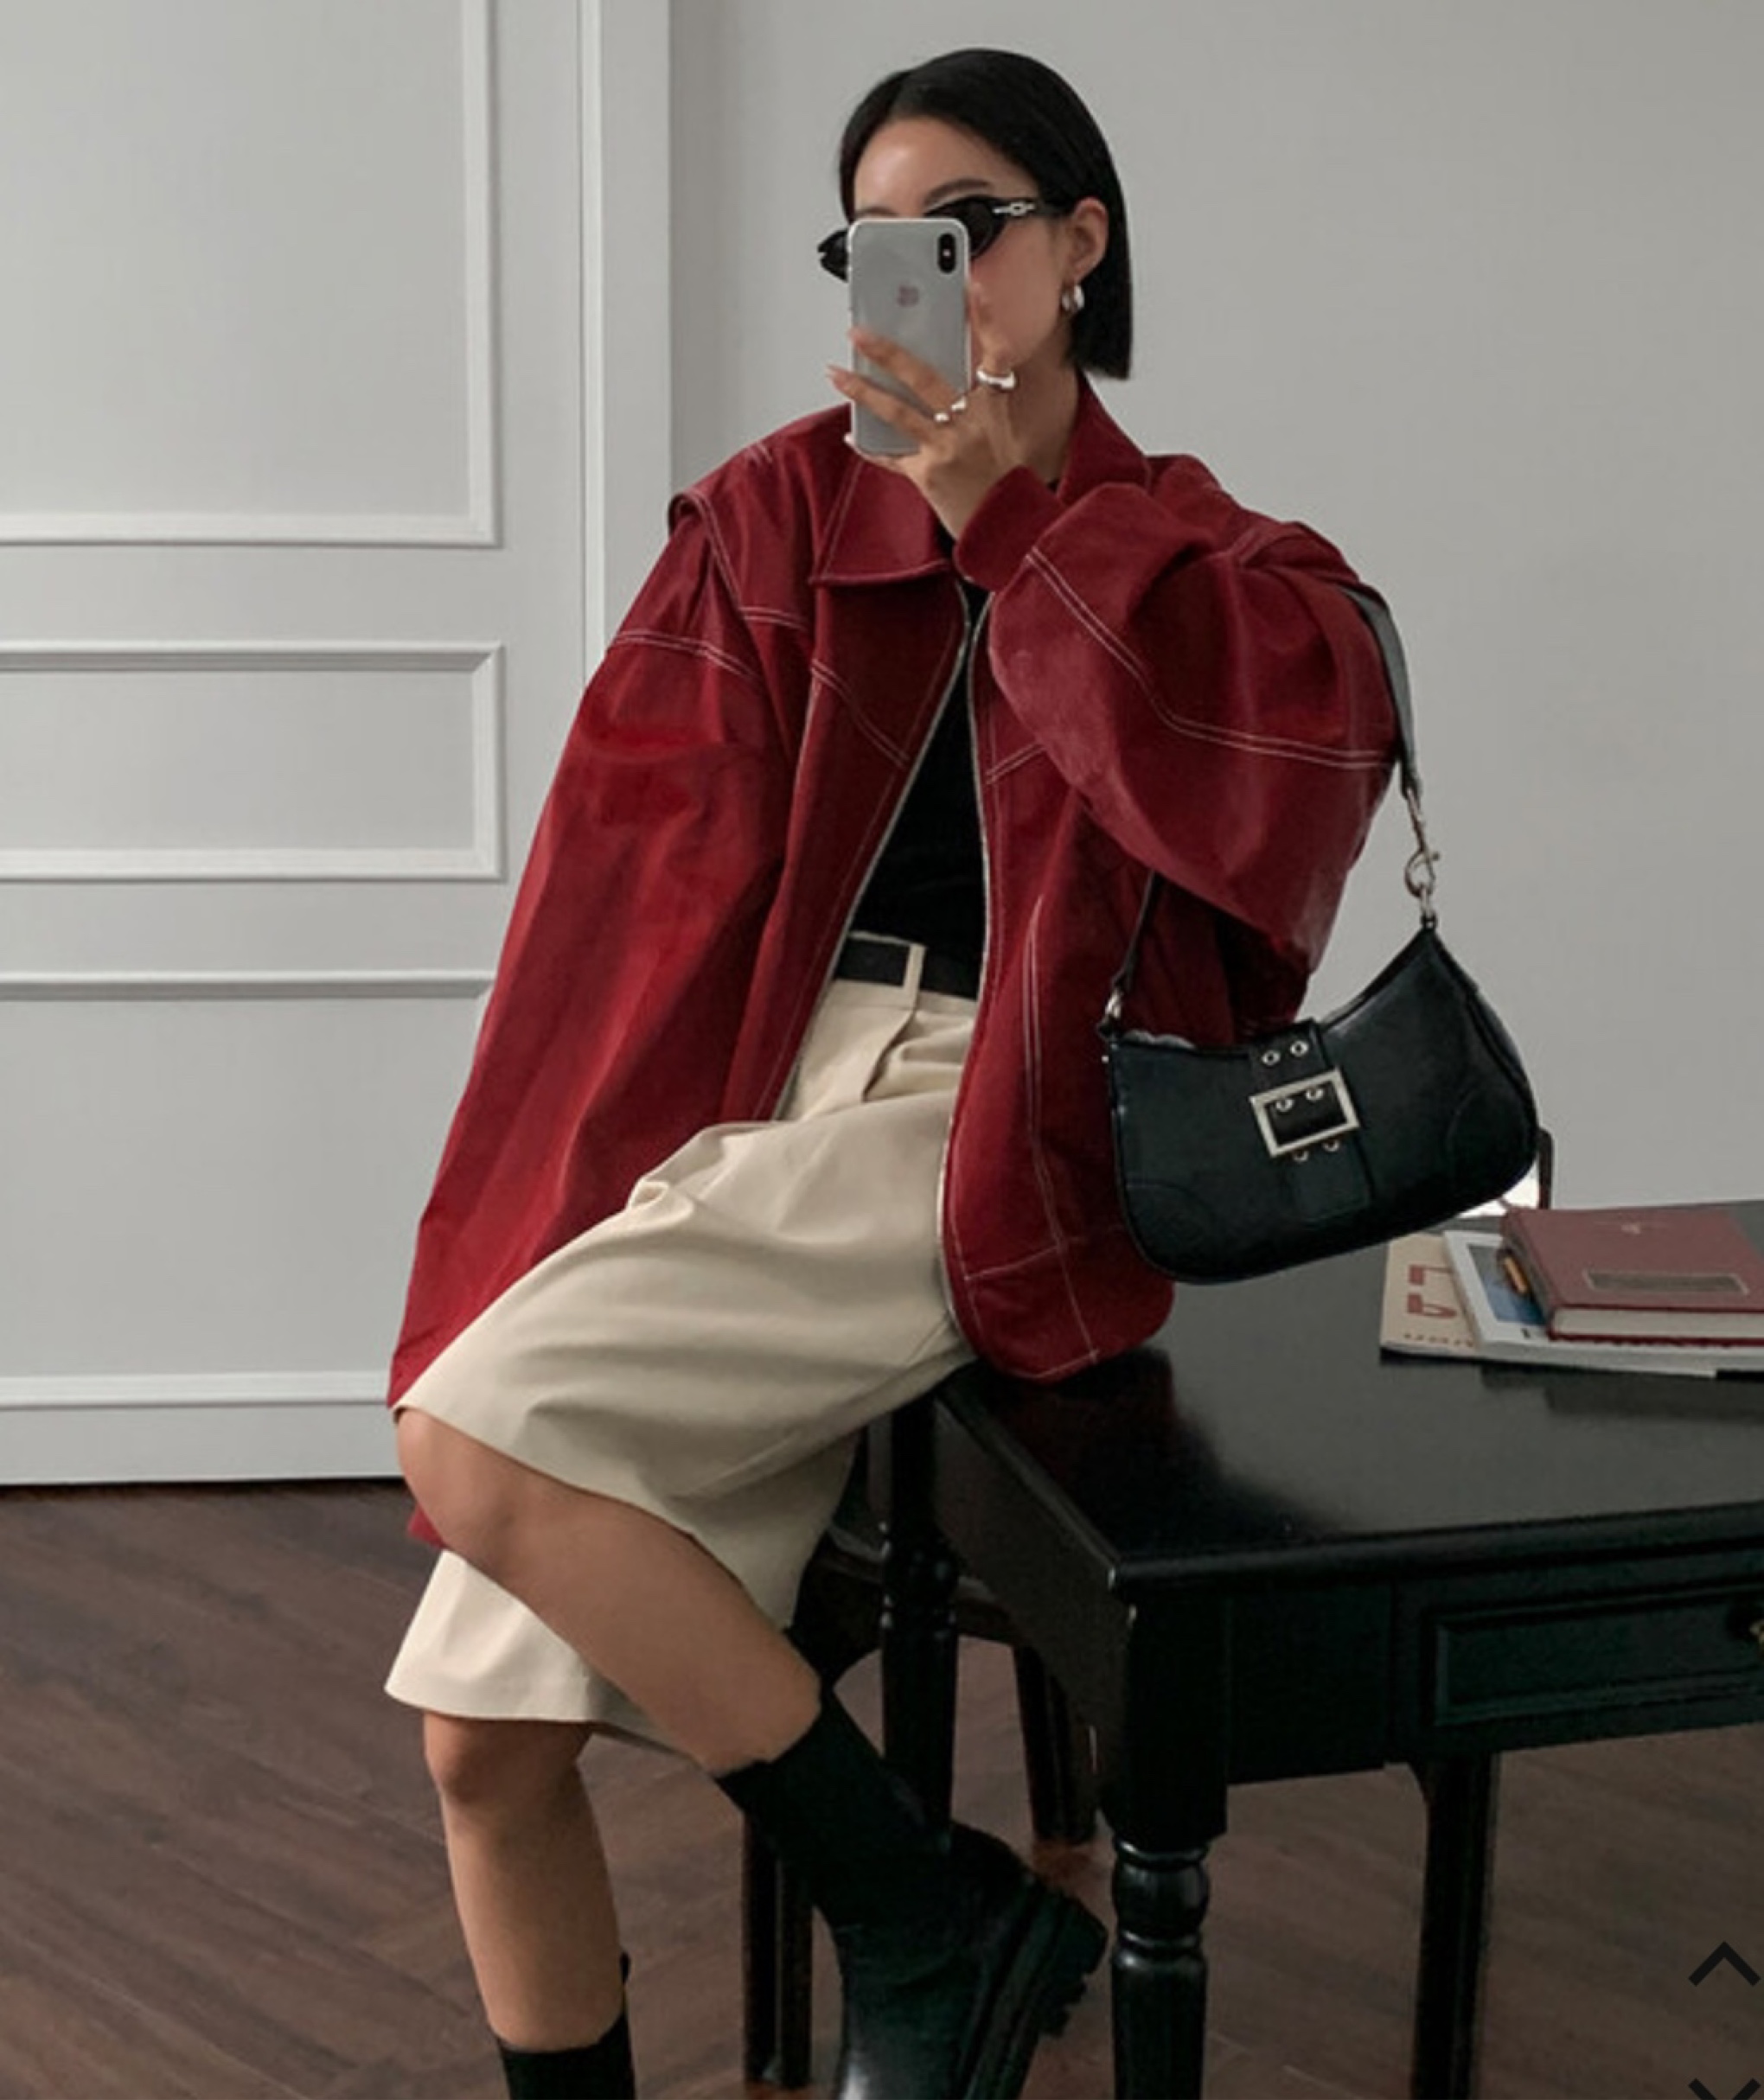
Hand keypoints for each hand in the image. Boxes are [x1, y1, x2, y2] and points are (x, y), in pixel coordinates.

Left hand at [827, 297, 1029, 539]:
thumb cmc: (1000, 478)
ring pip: (898, 411)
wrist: (1003, 524)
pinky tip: (852, 435)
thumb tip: (930, 377)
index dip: (986, 317)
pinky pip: (891, 455)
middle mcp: (970, 422)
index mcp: (993, 406)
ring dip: (862, 391)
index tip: (972, 285)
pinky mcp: (928, 474)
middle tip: (859, 331)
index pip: (994, 352)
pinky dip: (869, 446)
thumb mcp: (996, 430)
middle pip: (925, 377)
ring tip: (836, 373)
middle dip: (888, 351)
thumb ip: (971, 401)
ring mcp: (947, 448)